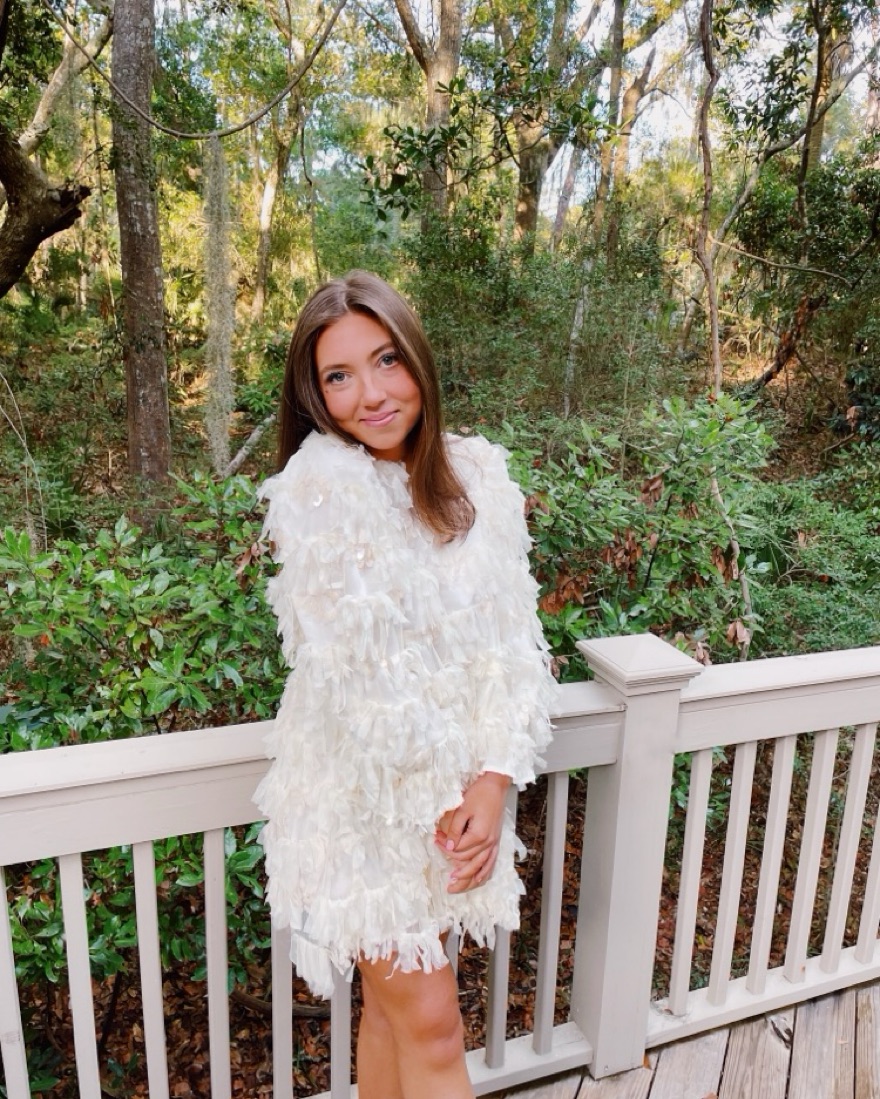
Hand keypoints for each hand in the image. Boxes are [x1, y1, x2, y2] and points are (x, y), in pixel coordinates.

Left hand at [435, 771, 510, 893]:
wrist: (496, 786)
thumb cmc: (479, 794)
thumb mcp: (462, 808)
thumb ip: (455, 829)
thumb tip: (449, 845)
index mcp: (479, 835)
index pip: (457, 850)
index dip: (444, 847)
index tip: (436, 838)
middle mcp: (488, 843)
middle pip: (467, 862)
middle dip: (451, 862)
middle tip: (440, 865)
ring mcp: (494, 844)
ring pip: (480, 869)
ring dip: (467, 880)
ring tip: (454, 887)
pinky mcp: (496, 842)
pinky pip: (491, 863)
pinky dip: (484, 874)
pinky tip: (477, 881)